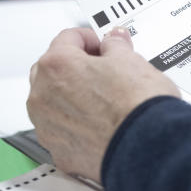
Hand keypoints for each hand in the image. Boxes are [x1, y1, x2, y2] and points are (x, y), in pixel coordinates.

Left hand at [27, 27, 179, 182]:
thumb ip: (115, 46)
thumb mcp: (130, 60)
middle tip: (104, 70)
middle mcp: (43, 96)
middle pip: (52, 70)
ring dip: (72, 97)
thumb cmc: (136, 106)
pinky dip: (77, 126)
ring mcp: (48, 127)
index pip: (68, 38)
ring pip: (53, 104)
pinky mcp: (60, 152)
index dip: (91, 38)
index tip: (103, 45)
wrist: (147, 148)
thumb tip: (114, 43)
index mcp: (56, 65)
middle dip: (76, 67)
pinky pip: (63, 132)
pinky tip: (101, 124)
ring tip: (104, 100)